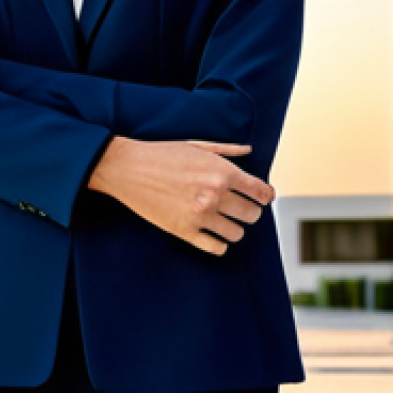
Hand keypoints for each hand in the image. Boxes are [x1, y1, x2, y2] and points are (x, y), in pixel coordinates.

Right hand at [87, 137, 274, 255]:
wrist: (128, 168)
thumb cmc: (162, 154)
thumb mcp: (196, 145)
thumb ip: (227, 150)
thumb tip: (249, 151)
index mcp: (222, 172)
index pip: (261, 192)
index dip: (265, 195)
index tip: (261, 197)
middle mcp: (215, 195)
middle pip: (252, 215)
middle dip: (249, 211)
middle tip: (240, 207)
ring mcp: (200, 216)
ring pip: (237, 233)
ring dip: (234, 227)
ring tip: (224, 220)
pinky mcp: (184, 232)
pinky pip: (217, 248)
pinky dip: (219, 243)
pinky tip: (212, 233)